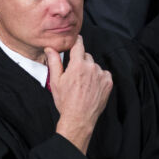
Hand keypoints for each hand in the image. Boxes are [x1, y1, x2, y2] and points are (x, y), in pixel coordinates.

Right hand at [46, 35, 112, 153]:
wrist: (79, 118)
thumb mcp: (56, 81)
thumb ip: (54, 62)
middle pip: (86, 56)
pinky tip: (91, 87)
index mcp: (77, 65)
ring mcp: (101, 75)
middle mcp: (91, 68)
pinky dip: (99, 78)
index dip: (76, 41)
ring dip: (90, 71)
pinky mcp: (109, 83)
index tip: (76, 40)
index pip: (78, 45)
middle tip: (75, 75)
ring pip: (95, 66)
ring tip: (83, 85)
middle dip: (80, 62)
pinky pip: (104, 74)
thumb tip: (50, 48)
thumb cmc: (65, 101)